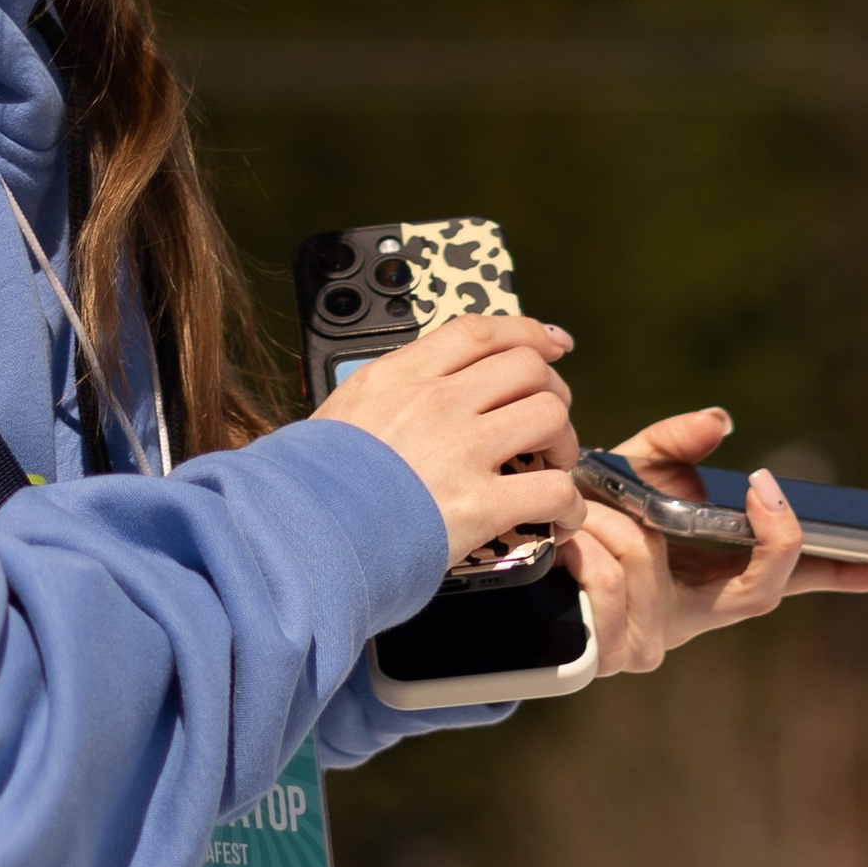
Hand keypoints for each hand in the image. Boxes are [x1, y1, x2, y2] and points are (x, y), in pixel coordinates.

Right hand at [323, 312, 582, 566]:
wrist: (299, 534)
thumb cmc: (312, 485)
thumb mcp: (343, 413)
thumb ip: (388, 396)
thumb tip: (417, 394)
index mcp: (400, 377)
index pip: (478, 331)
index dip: (525, 332)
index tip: (551, 343)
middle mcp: (435, 402)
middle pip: (528, 368)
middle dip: (553, 391)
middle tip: (548, 423)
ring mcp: (460, 450)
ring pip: (549, 416)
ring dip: (564, 443)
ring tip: (552, 468)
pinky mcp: (478, 504)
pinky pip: (553, 490)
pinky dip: (568, 506)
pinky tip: (558, 519)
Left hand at [564, 405, 867, 675]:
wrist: (522, 552)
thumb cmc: (589, 512)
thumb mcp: (635, 470)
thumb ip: (677, 444)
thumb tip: (720, 423)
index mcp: (718, 580)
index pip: (796, 582)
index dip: (848, 577)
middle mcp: (699, 618)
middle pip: (762, 589)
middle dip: (755, 531)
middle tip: (761, 485)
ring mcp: (659, 642)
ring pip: (658, 569)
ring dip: (616, 523)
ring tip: (588, 510)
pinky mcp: (611, 653)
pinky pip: (609, 586)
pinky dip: (586, 550)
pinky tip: (568, 543)